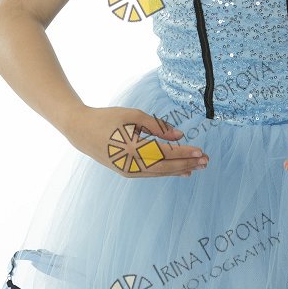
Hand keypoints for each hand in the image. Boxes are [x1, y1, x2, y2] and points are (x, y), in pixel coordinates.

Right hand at [66, 105, 209, 178]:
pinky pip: (151, 173)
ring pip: (159, 172)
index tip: (201, 152)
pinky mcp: (126, 172)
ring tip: (197, 167)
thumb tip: (179, 136)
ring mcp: (128, 170)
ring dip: (179, 170)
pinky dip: (167, 172)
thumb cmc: (108, 118)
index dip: (184, 153)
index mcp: (133, 148)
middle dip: (187, 164)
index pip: (165, 153)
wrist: (81, 131)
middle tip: (206, 161)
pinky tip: (180, 171)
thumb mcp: (133, 115)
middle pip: (165, 166)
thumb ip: (157, 126)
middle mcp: (131, 163)